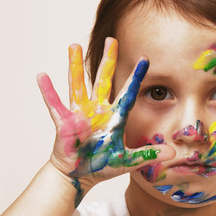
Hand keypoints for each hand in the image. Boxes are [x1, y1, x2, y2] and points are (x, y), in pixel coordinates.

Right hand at [36, 38, 173, 204]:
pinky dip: (48, 91)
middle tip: (111, 39)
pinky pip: (55, 104)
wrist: (80, 175)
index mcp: (113, 117)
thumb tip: (173, 155)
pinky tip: (42, 76)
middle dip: (107, 60)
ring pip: (78, 84)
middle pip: (103, 79)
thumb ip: (148, 155)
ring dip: (75, 66)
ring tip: (73, 46)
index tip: (145, 59)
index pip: (127, 93)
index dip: (136, 77)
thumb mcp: (127, 161)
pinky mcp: (64, 122)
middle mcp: (97, 110)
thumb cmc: (101, 165)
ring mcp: (79, 114)